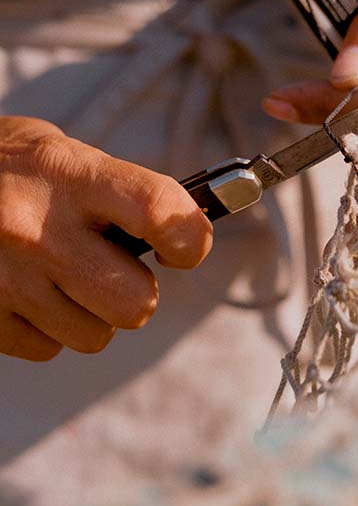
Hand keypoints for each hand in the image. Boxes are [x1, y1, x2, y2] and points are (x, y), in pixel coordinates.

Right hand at [0, 117, 212, 360]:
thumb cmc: (16, 169)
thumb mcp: (68, 157)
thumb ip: (123, 193)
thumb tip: (185, 233)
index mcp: (71, 176)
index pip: (160, 211)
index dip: (190, 239)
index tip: (182, 249)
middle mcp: (37, 229)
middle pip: (137, 302)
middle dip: (138, 292)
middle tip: (116, 269)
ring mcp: (7, 278)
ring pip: (95, 335)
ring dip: (92, 313)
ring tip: (65, 276)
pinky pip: (48, 348)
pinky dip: (49, 327)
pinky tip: (32, 290)